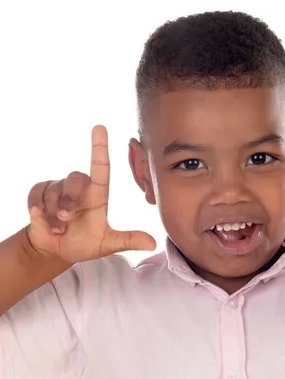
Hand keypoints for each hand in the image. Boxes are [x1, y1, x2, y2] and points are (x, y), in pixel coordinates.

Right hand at [26, 125, 155, 263]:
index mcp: (97, 196)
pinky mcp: (40, 194)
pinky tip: (39, 217)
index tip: (100, 128)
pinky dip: (37, 207)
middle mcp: (79, 189)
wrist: (55, 251)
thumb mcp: (106, 244)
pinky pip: (36, 194)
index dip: (100, 148)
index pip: (101, 168)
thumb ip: (127, 240)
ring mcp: (58, 190)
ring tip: (58, 228)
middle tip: (66, 219)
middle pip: (75, 179)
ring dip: (53, 212)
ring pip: (54, 190)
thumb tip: (153, 244)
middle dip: (68, 201)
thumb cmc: (83, 243)